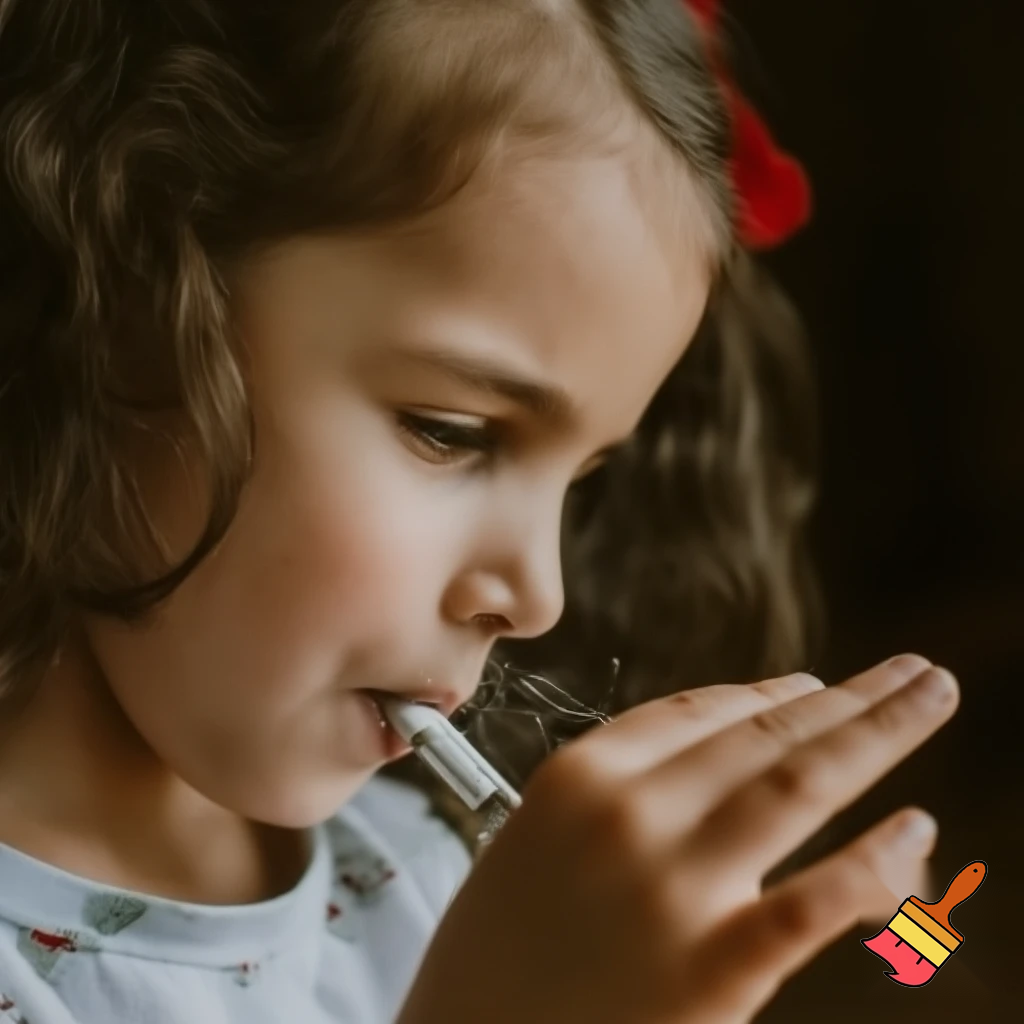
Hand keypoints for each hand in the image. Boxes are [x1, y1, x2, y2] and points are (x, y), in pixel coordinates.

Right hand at [397, 655, 956, 1023]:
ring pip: (798, 786)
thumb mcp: (535, 842)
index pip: (697, 711)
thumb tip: (720, 764)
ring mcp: (674, 887)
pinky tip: (916, 829)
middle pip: (763, 734)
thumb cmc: (494, 955)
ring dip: (878, 733)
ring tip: (929, 697)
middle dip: (849, 697)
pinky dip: (875, 861)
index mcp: (579, 776)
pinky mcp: (714, 970)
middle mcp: (630, 812)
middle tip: (911, 673)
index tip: (813, 685)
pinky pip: (816, 900)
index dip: (768, 694)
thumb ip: (616, 796)